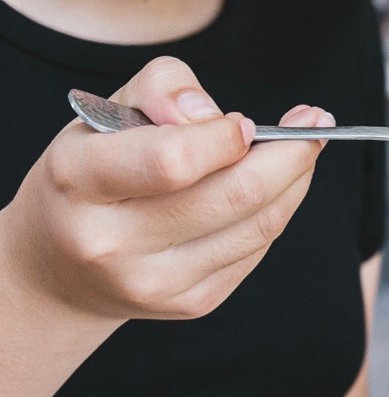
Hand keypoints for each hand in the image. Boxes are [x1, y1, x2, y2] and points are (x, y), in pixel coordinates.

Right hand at [0, 56, 332, 322]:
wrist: (64, 269)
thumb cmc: (91, 180)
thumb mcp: (104, 117)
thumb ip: (162, 92)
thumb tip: (219, 119)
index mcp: (79, 182)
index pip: (174, 160)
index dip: (225, 138)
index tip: (248, 122)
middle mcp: (114, 244)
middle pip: (234, 197)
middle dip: (290, 155)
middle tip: (315, 125)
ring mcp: (156, 283)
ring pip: (257, 228)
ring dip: (295, 184)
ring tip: (304, 152)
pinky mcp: (192, 304)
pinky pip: (255, 252)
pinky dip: (274, 216)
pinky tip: (276, 192)